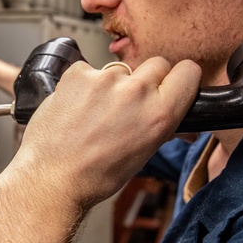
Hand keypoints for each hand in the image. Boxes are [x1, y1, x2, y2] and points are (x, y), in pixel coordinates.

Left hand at [0, 57, 200, 211]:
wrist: (53, 178)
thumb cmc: (96, 175)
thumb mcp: (144, 153)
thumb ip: (162, 124)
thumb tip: (176, 117)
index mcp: (160, 114)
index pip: (188, 71)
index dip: (180, 78)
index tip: (171, 84)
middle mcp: (137, 92)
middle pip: (157, 64)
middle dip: (147, 80)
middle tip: (129, 103)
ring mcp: (106, 80)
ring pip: (122, 69)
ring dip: (113, 85)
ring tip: (96, 112)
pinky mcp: (79, 74)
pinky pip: (90, 70)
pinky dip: (85, 85)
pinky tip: (77, 107)